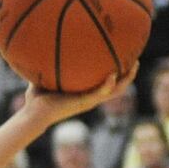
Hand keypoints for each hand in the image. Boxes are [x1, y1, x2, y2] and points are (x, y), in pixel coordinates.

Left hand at [22, 68, 136, 126]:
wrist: (33, 115)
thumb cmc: (36, 101)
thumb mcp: (43, 79)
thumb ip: (45, 68)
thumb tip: (39, 52)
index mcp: (84, 94)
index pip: (105, 84)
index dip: (116, 75)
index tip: (122, 61)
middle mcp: (90, 98)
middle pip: (117, 87)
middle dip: (128, 75)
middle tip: (135, 61)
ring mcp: (89, 101)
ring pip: (115, 91)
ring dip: (126, 79)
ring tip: (133, 65)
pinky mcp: (84, 103)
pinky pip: (100, 93)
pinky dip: (108, 85)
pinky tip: (112, 74)